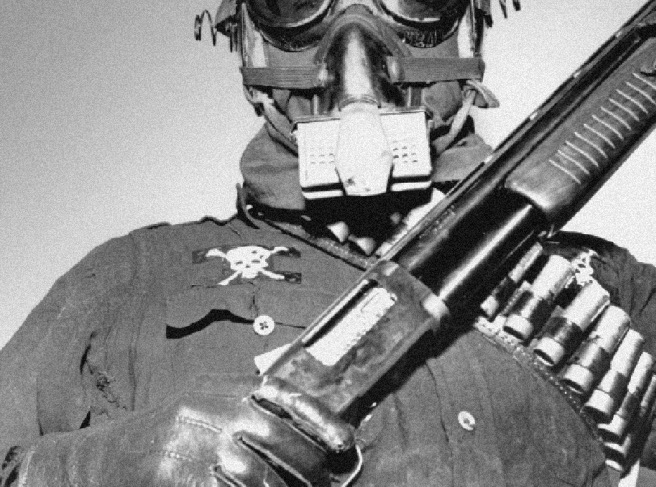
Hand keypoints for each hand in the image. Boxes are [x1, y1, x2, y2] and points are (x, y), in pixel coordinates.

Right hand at [20, 374, 354, 486]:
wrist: (99, 462)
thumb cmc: (163, 432)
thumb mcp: (203, 401)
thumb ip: (248, 403)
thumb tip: (311, 423)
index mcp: (223, 388)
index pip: (284, 396)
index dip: (321, 419)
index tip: (345, 443)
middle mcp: (211, 412)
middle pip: (280, 441)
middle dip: (312, 467)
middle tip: (331, 482)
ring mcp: (193, 448)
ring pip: (260, 477)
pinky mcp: (177, 478)